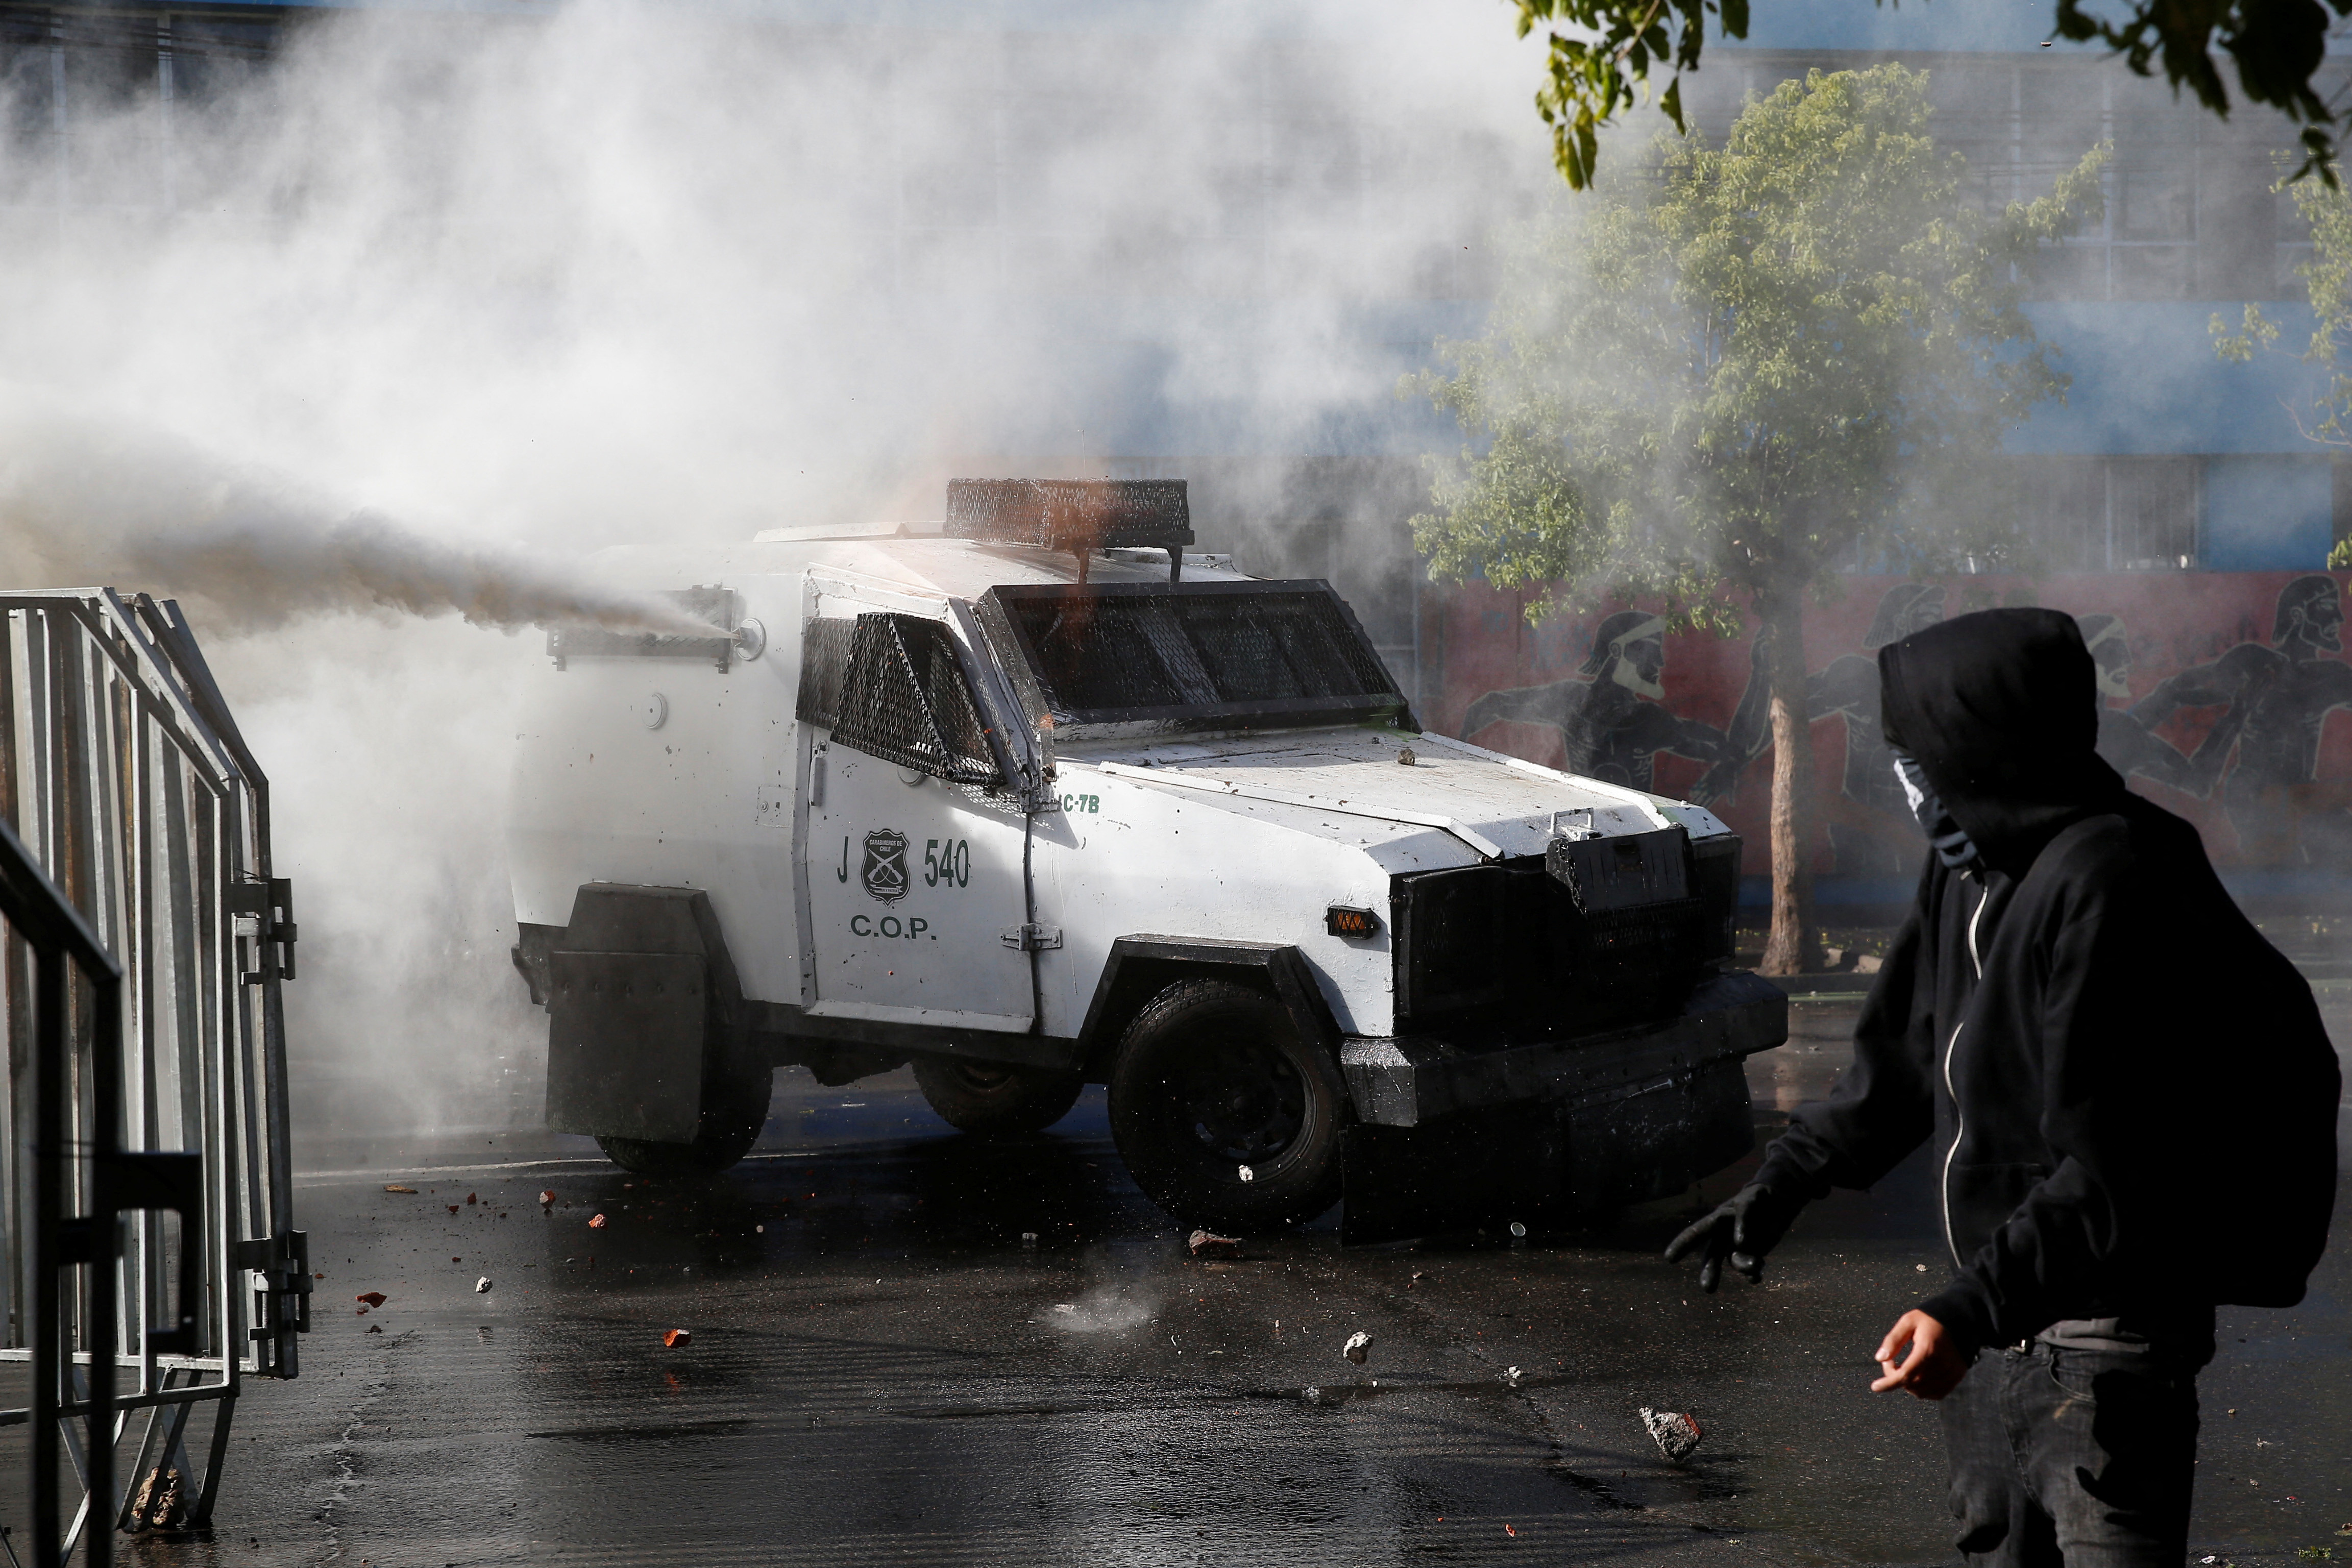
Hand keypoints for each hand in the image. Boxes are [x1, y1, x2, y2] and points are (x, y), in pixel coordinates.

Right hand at [1663, 1181, 1799, 1291]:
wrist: (1779, 1201)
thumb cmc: (1761, 1197)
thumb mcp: (1752, 1201)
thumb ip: (1744, 1220)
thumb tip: (1739, 1243)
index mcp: (1719, 1219)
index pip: (1698, 1231)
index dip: (1682, 1244)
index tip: (1669, 1259)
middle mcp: (1725, 1235)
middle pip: (1712, 1255)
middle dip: (1709, 1271)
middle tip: (1708, 1289)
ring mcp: (1738, 1246)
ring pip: (1736, 1262)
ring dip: (1744, 1266)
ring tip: (1756, 1269)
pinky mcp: (1754, 1253)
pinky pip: (1751, 1268)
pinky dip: (1753, 1274)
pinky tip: (1755, 1279)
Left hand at [1870, 1310, 1967, 1399]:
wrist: (1960, 1320)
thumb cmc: (1931, 1320)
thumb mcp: (1908, 1321)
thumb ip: (1893, 1340)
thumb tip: (1880, 1358)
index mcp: (1928, 1349)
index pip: (1905, 1374)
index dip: (1888, 1383)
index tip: (1875, 1387)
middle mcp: (1942, 1364)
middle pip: (1912, 1384)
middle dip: (1895, 1377)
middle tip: (1892, 1362)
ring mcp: (1951, 1373)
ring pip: (1922, 1392)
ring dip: (1908, 1385)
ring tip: (1905, 1367)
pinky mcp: (1957, 1377)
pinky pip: (1936, 1394)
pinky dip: (1923, 1390)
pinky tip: (1917, 1376)